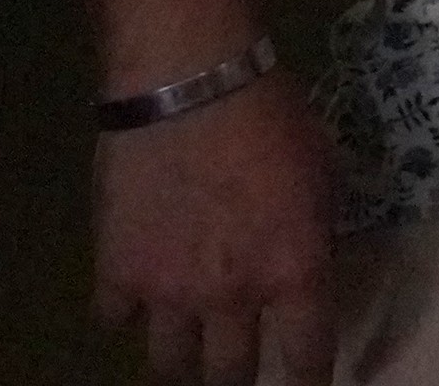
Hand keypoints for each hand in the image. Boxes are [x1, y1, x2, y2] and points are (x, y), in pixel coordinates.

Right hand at [95, 77, 337, 383]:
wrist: (189, 82)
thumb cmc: (271, 115)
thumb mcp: (322, 172)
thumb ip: (314, 230)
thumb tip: (307, 260)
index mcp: (293, 271)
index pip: (307, 356)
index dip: (309, 380)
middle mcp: (231, 296)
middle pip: (230, 375)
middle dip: (238, 380)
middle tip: (239, 373)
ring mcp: (167, 290)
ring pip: (169, 363)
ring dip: (182, 358)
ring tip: (188, 348)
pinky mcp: (116, 271)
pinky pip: (116, 319)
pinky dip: (128, 313)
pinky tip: (137, 296)